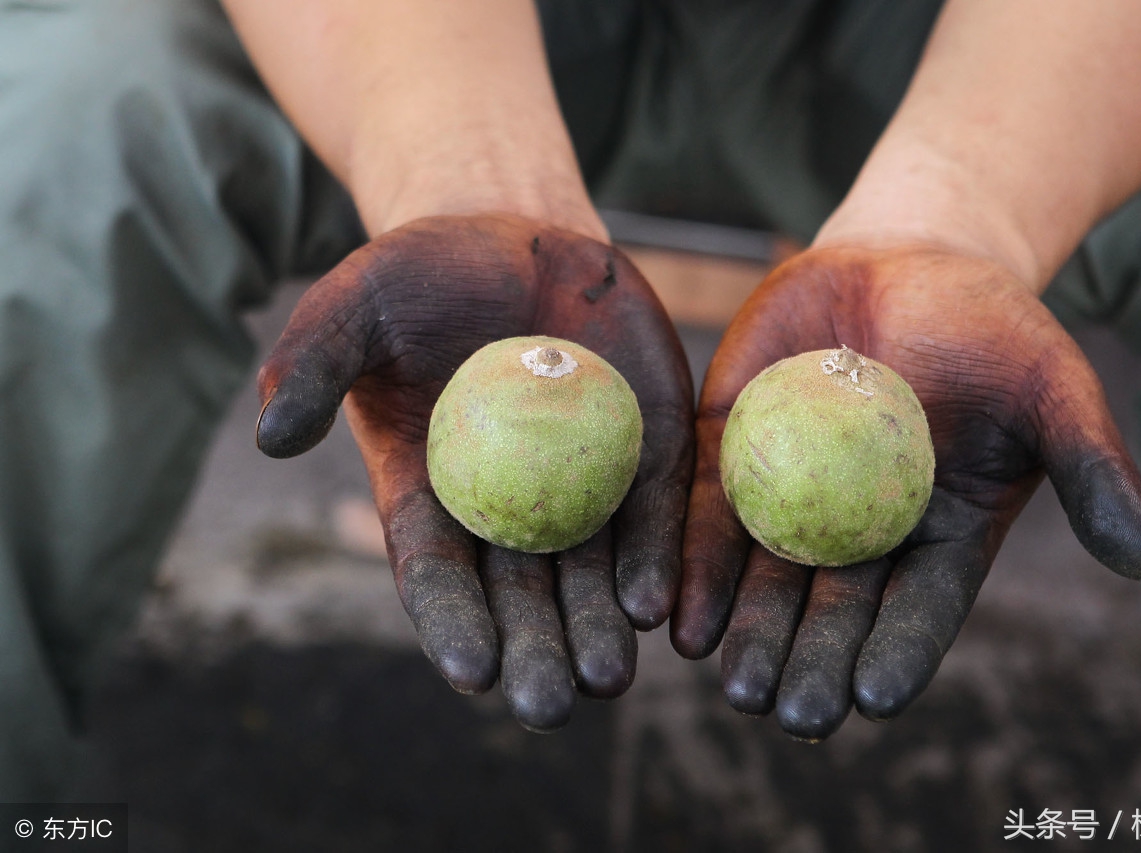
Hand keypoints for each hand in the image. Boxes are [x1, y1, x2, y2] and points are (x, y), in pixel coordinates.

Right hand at [255, 214, 693, 731]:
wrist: (514, 236)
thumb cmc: (418, 277)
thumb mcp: (353, 306)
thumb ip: (310, 363)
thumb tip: (270, 437)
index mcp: (431, 494)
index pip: (439, 575)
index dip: (453, 624)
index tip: (472, 672)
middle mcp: (507, 506)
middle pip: (521, 596)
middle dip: (535, 653)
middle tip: (549, 707)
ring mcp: (580, 485)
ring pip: (590, 575)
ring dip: (599, 630)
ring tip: (610, 677)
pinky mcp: (640, 453)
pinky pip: (650, 515)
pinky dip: (654, 560)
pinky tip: (657, 605)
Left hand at [671, 245, 1140, 739]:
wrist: (909, 258)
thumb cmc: (994, 327)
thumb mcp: (1054, 390)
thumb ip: (1092, 471)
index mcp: (938, 536)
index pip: (918, 611)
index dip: (897, 654)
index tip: (872, 699)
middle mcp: (860, 532)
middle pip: (833, 611)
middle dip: (809, 662)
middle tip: (788, 712)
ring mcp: (792, 494)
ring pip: (764, 577)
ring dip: (746, 631)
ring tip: (732, 680)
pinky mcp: (735, 450)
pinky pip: (709, 511)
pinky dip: (693, 560)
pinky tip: (673, 609)